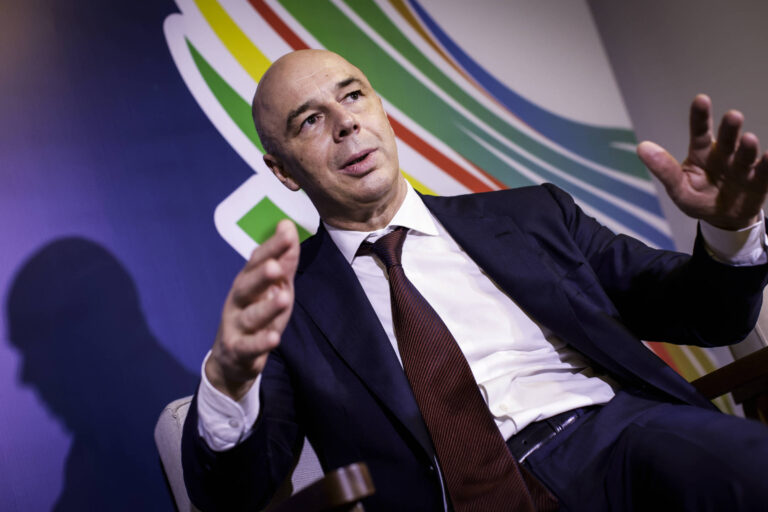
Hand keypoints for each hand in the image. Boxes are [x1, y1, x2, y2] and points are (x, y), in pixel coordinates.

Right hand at [206, 220, 299, 399]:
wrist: (231, 358)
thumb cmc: (256, 314)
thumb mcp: (274, 287)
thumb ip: (284, 261)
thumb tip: (288, 225)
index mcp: (247, 282)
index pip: (257, 261)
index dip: (272, 247)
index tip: (288, 231)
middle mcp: (239, 301)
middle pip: (248, 285)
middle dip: (261, 275)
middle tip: (275, 266)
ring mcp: (237, 326)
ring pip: (251, 316)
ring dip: (267, 308)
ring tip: (284, 298)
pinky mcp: (239, 350)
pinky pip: (250, 347)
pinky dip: (261, 343)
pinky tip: (274, 338)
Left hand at [638, 94, 767, 229]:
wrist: (723, 219)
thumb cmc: (699, 199)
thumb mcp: (679, 188)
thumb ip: (664, 170)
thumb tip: (642, 147)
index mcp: (702, 154)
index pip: (699, 132)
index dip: (700, 117)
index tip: (701, 99)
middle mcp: (724, 155)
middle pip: (726, 139)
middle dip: (729, 128)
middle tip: (733, 116)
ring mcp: (742, 167)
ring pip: (745, 154)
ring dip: (747, 147)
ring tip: (747, 139)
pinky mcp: (759, 181)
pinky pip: (765, 172)